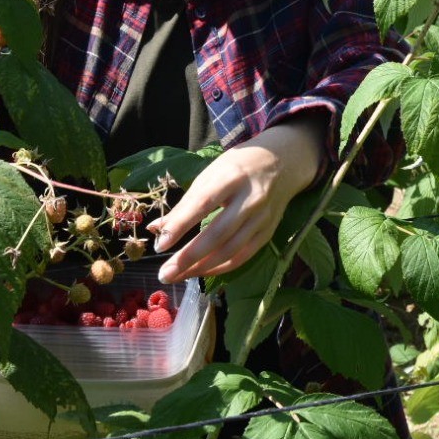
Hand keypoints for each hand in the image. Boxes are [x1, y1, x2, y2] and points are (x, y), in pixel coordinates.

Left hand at [148, 116, 326, 282]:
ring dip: (201, 268)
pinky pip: (243, 256)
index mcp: (232, 177)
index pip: (203, 204)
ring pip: (230, 250)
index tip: (160, 245)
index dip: (181, 225)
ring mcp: (262, 218)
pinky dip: (220, 268)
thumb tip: (157, 229)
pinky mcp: (268, 232)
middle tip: (164, 273)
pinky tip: (200, 272)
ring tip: (177, 276)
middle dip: (189, 256)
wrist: (282, 162)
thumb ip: (186, 203)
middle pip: (218, 233)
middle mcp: (251, 198)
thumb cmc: (238, 167)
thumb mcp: (210, 174)